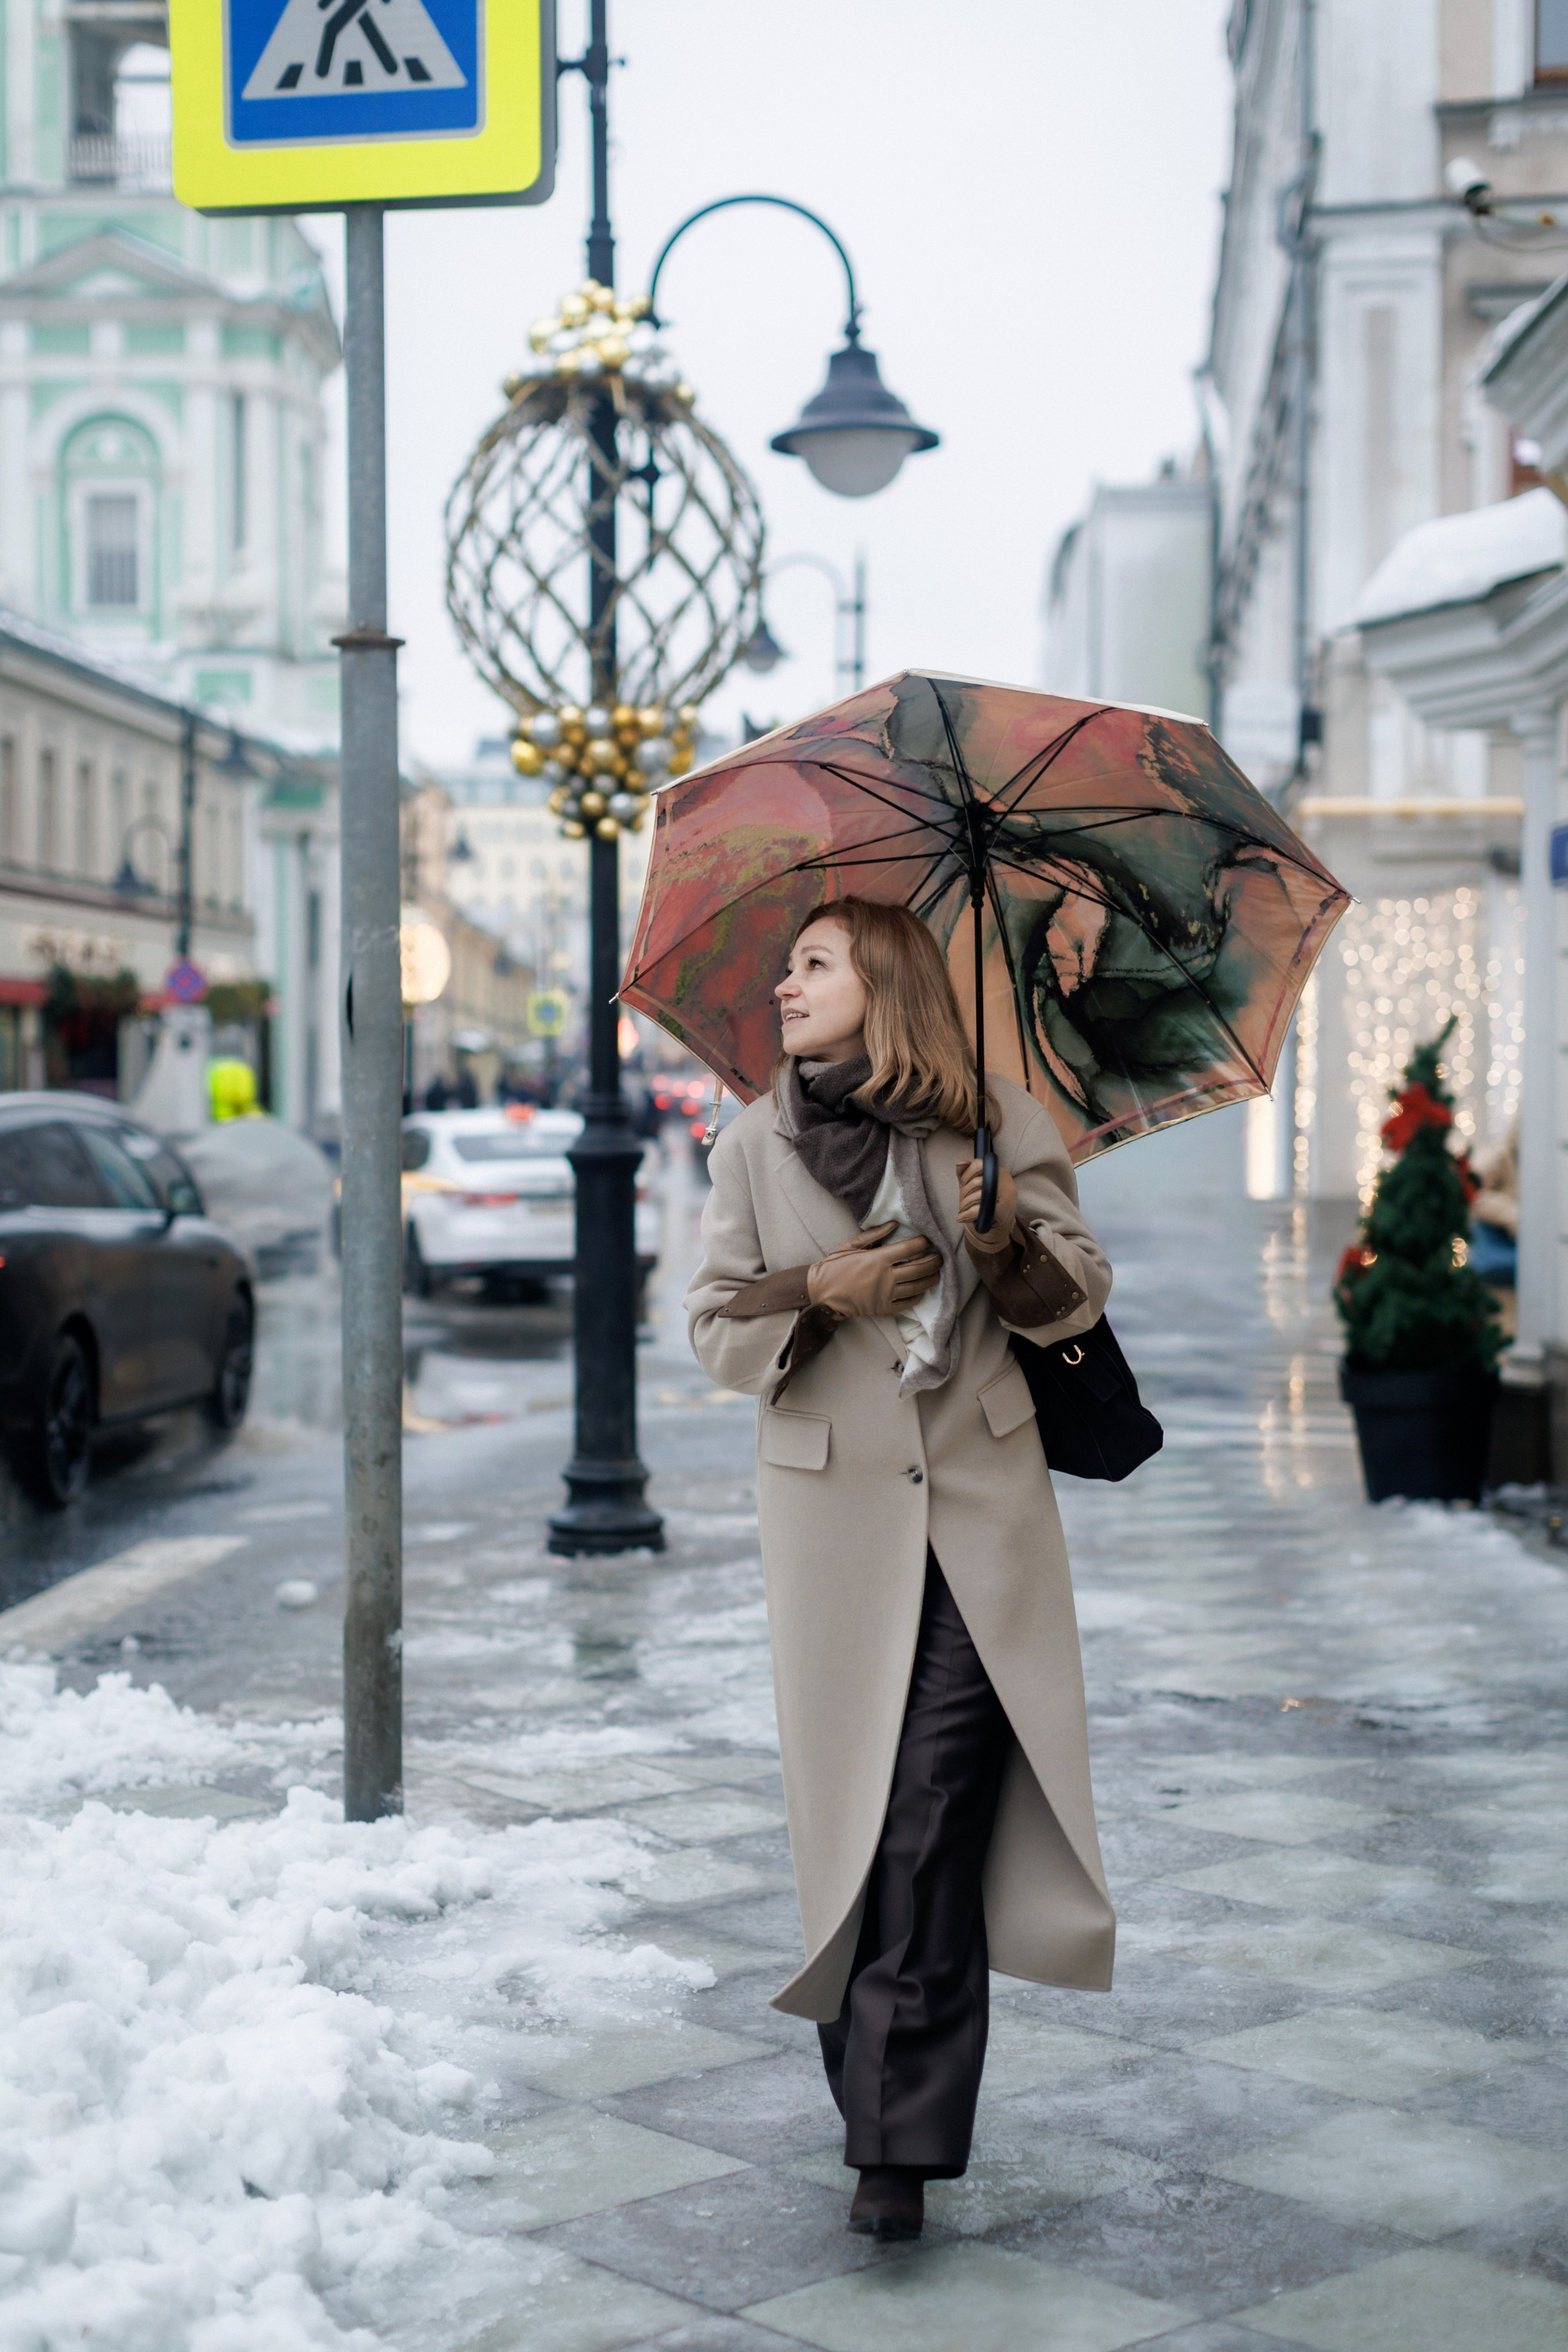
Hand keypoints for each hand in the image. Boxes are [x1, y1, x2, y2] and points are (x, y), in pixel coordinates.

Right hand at [808, 1225, 942, 1315]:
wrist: (822, 1291)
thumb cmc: (835, 1266)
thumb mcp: (852, 1244)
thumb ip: (875, 1234)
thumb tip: (895, 1224)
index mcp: (879, 1258)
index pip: (911, 1248)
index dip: (924, 1243)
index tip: (928, 1240)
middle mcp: (886, 1277)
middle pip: (920, 1267)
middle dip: (934, 1261)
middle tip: (940, 1257)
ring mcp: (887, 1294)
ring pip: (918, 1286)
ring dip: (931, 1278)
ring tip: (936, 1273)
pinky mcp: (884, 1308)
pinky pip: (909, 1303)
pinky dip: (919, 1296)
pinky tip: (922, 1289)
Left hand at [956, 1158, 1017, 1251]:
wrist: (1000, 1229)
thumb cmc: (986, 1204)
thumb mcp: (975, 1187)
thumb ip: (966, 1174)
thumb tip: (960, 1163)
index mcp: (999, 1173)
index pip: (979, 1164)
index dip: (966, 1174)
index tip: (962, 1184)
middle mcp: (1005, 1181)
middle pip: (976, 1181)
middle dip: (964, 1193)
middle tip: (961, 1203)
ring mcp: (1006, 1195)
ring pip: (977, 1195)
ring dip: (964, 1205)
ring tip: (961, 1212)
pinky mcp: (1002, 1210)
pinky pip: (979, 1209)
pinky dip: (967, 1214)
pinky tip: (960, 1218)